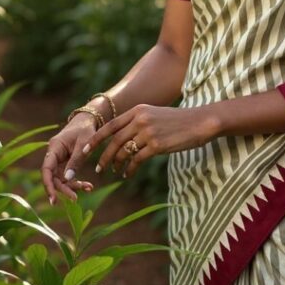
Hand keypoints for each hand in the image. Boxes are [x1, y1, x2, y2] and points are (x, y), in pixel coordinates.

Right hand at [42, 114, 95, 204]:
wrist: (88, 121)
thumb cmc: (85, 129)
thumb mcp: (84, 143)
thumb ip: (76, 160)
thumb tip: (68, 178)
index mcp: (54, 148)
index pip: (46, 169)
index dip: (48, 185)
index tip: (54, 199)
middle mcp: (53, 155)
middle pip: (53, 177)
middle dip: (63, 189)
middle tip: (75, 199)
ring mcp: (58, 159)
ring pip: (60, 178)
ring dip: (72, 186)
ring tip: (88, 188)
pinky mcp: (65, 163)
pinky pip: (67, 176)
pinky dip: (76, 181)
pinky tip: (88, 186)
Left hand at [81, 104, 219, 178]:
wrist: (200, 122)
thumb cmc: (179, 121)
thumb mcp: (156, 115)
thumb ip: (139, 122)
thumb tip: (124, 139)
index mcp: (138, 110)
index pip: (110, 125)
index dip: (95, 139)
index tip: (85, 149)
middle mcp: (140, 119)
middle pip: (114, 141)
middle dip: (103, 156)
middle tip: (99, 168)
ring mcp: (148, 132)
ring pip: (123, 151)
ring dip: (116, 164)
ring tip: (114, 172)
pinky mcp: (157, 145)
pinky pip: (136, 160)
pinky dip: (129, 169)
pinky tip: (128, 174)